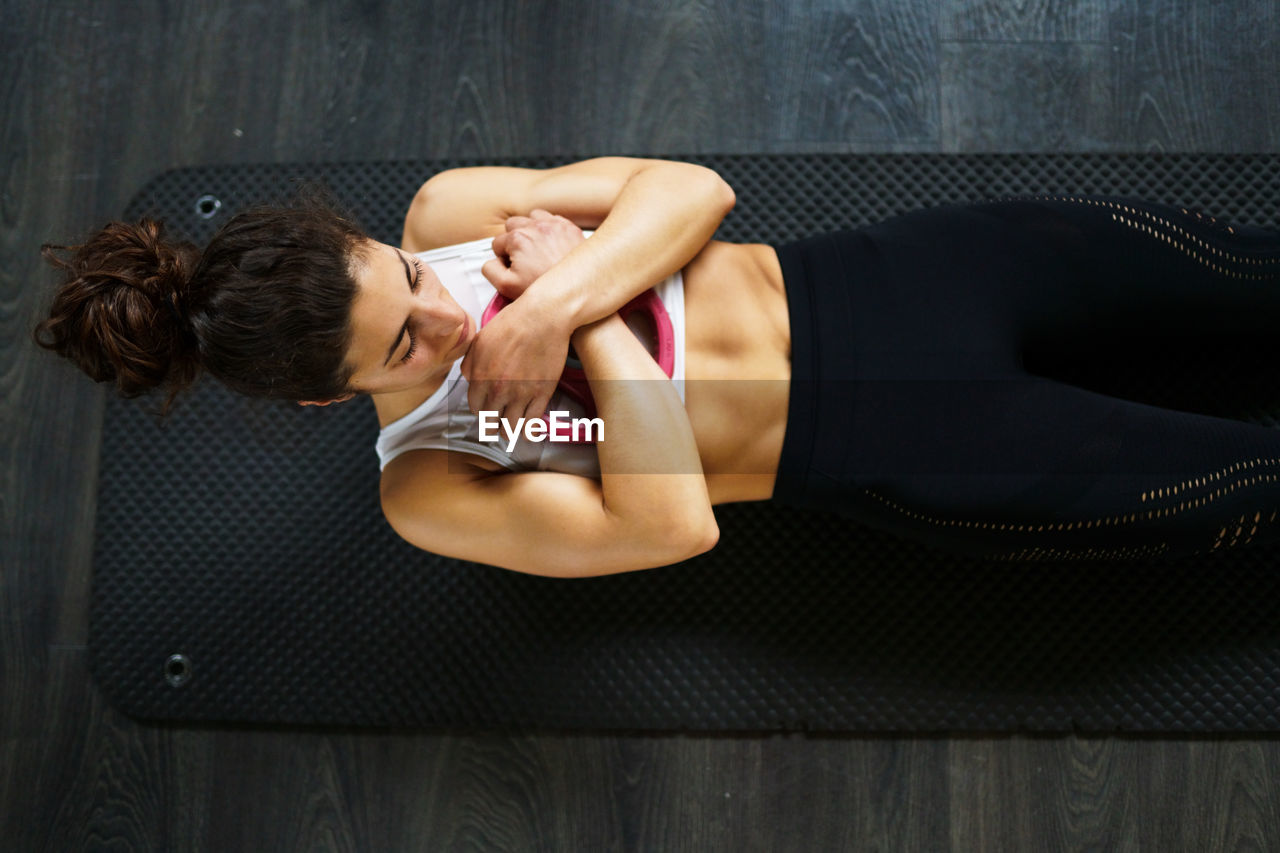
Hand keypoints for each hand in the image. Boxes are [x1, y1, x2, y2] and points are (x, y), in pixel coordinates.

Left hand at [460, 293, 570, 422]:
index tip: (486, 409)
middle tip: (496, 422)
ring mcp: (521, 393)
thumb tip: (468, 379)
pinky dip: (529, 431)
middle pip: (490, 420)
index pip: (475, 406)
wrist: (544, 316)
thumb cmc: (513, 322)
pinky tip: (529, 431)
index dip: (480, 409)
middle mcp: (498, 388)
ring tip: (511, 429)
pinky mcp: (542, 393)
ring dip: (509, 431)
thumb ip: (470, 362)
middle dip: (492, 423)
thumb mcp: (482, 339)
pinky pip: (532, 423)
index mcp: (481, 375)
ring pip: (510, 427)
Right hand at [482, 209, 585, 298]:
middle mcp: (535, 227)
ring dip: (530, 230)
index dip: (502, 258)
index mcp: (517, 239)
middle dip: (513, 240)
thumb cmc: (547, 290)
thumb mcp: (506, 287)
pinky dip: (549, 229)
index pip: (497, 243)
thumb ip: (490, 270)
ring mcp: (554, 225)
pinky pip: (552, 219)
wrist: (578, 292)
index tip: (512, 267)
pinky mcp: (569, 227)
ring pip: (532, 218)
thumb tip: (492, 260)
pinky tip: (551, 244)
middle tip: (522, 258)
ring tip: (535, 248)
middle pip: (512, 225)